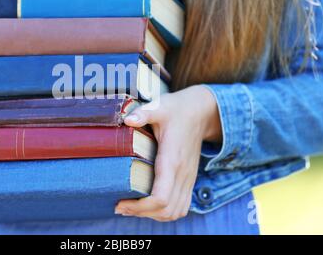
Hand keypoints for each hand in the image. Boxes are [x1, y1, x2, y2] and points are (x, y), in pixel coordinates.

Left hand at [115, 86, 221, 221]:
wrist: (202, 112)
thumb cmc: (177, 110)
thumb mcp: (160, 107)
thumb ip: (144, 113)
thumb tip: (127, 120)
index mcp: (172, 160)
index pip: (160, 197)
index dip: (140, 207)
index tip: (121, 202)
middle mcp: (182, 174)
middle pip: (166, 210)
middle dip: (141, 214)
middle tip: (120, 207)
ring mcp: (188, 178)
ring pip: (175, 212)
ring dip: (153, 216)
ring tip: (132, 208)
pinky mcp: (189, 179)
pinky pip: (181, 207)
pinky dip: (165, 213)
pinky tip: (149, 207)